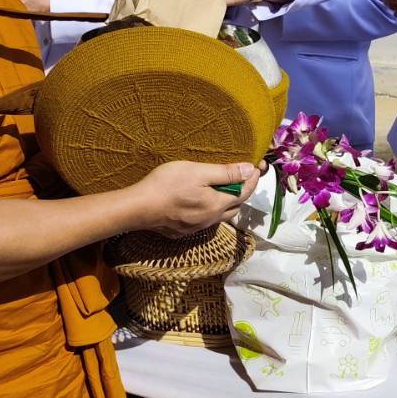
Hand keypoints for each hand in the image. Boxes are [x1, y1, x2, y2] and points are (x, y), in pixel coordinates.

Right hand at [131, 160, 260, 237]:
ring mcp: (196, 228)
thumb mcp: (198, 172)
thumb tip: (250, 171)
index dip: (253, 179)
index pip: (245, 192)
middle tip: (243, 177)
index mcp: (217, 205)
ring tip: (225, 189)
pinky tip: (202, 202)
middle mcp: (210, 220)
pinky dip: (211, 210)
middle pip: (235, 207)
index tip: (258, 166)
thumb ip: (226, 173)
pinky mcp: (182, 231)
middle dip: (243, 192)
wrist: (138, 207)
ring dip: (227, 203)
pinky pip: (205, 221)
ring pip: (220, 216)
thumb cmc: (167, 185)